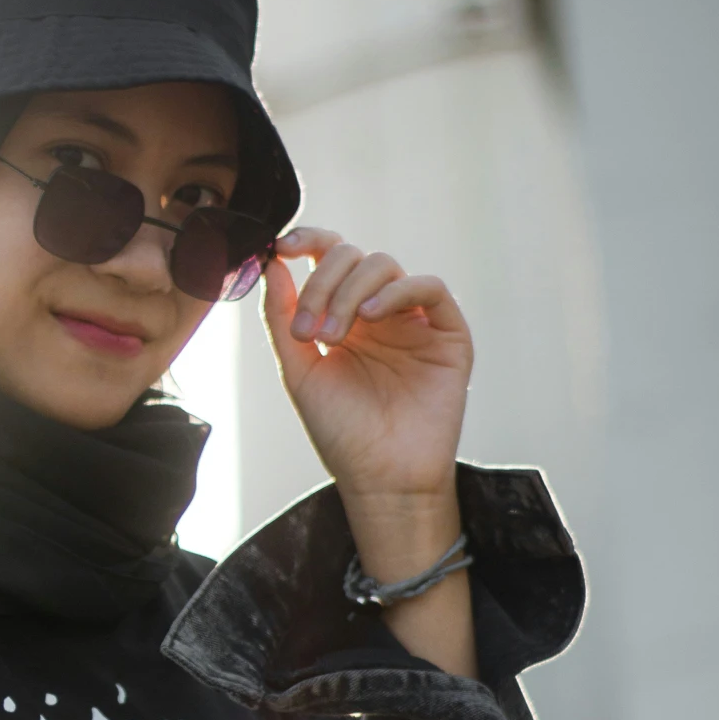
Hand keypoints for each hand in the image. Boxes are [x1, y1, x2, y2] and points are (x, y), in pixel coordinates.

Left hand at [261, 226, 471, 505]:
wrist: (381, 479)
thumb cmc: (342, 433)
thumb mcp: (299, 370)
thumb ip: (282, 317)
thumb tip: (270, 262)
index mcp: (344, 316)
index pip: (329, 258)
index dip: (308, 241)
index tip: (281, 246)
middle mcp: (379, 312)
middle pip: (353, 257)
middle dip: (322, 282)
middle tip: (309, 331)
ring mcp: (414, 320)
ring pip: (385, 266)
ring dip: (350, 291)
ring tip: (332, 337)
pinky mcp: (448, 333)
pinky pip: (428, 288)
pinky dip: (396, 292)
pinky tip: (370, 318)